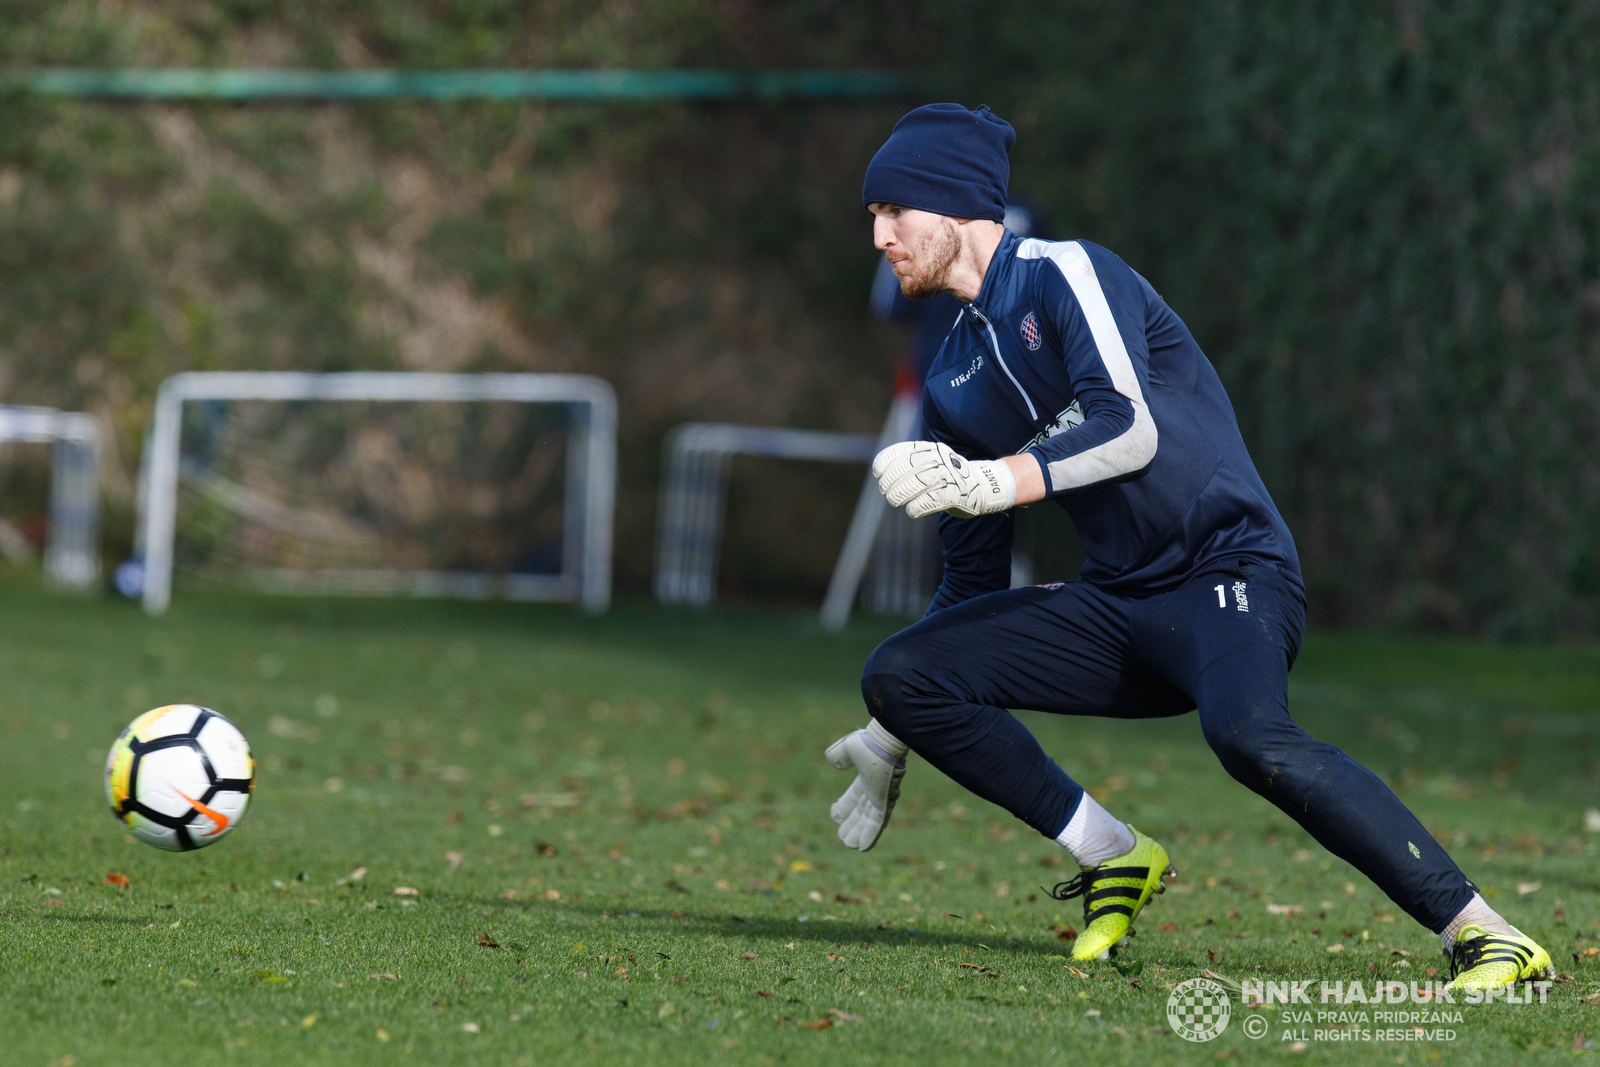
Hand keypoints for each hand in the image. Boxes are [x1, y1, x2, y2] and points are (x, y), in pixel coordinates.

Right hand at [825, 719, 908, 851]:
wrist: (883, 742)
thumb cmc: (868, 742)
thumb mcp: (847, 748)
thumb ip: (839, 755)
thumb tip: (830, 760)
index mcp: (868, 776)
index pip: (856, 796)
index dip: (845, 806)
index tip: (835, 815)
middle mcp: (876, 789)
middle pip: (862, 812)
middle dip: (853, 824)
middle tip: (843, 836)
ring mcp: (882, 797)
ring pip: (869, 821)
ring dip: (859, 834)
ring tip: (849, 845)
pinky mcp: (885, 803)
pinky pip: (877, 823)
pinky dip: (870, 836)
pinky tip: (863, 848)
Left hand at [872, 441, 1016, 518]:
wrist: (986, 485)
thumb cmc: (952, 476)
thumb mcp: (934, 461)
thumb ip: (913, 464)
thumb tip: (884, 475)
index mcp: (932, 450)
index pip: (903, 450)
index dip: (886, 461)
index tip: (878, 472)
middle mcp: (940, 460)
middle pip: (907, 468)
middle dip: (891, 481)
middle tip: (886, 491)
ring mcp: (950, 476)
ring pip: (917, 482)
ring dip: (900, 494)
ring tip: (895, 501)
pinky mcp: (957, 494)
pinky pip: (932, 500)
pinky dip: (917, 507)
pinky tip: (911, 510)